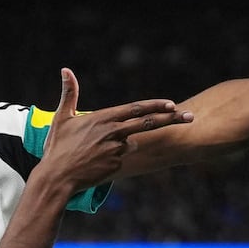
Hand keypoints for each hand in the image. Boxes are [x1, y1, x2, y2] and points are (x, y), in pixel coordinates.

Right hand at [32, 67, 191, 195]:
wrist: (58, 177)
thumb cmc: (57, 147)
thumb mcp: (62, 117)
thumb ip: (69, 93)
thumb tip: (65, 69)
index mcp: (104, 118)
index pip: (137, 108)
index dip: (156, 105)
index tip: (172, 104)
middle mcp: (115, 132)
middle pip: (149, 123)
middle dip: (172, 119)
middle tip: (191, 116)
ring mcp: (118, 150)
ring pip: (131, 143)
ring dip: (122, 144)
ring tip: (96, 152)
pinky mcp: (118, 165)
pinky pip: (122, 158)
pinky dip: (114, 158)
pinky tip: (96, 162)